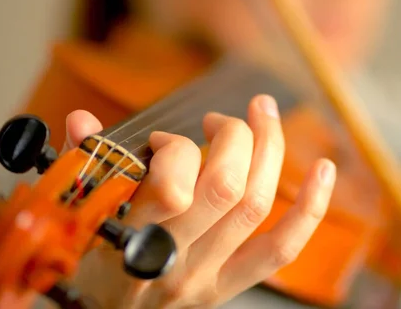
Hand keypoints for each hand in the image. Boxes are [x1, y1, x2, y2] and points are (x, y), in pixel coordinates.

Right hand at [59, 95, 335, 308]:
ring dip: (269, 149)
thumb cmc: (89, 269)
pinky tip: (323, 170)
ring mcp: (208, 275)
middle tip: (220, 120)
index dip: (177, 148)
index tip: (165, 141)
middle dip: (233, 135)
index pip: (172, 187)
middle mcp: (175, 260)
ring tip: (263, 115)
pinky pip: (281, 248)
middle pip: (226, 186)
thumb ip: (84, 167)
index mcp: (131, 240)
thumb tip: (82, 119)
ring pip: (257, 204)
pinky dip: (310, 207)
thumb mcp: (77, 221)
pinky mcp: (230, 285)